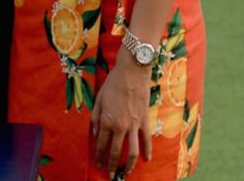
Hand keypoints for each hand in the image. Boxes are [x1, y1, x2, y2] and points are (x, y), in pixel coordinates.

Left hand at [90, 58, 151, 175]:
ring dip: (130, 165)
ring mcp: (134, 125)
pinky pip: (146, 140)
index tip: (98, 163)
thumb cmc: (113, 83)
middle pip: (116, 151)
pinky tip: (147, 159)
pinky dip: (147, 151)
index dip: (99, 155)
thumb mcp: (99, 99)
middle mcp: (120, 126)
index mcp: (107, 120)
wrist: (132, 72)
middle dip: (112, 165)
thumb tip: (96, 134)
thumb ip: (96, 118)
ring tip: (127, 173)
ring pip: (133, 151)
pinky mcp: (145, 121)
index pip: (102, 144)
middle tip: (110, 174)